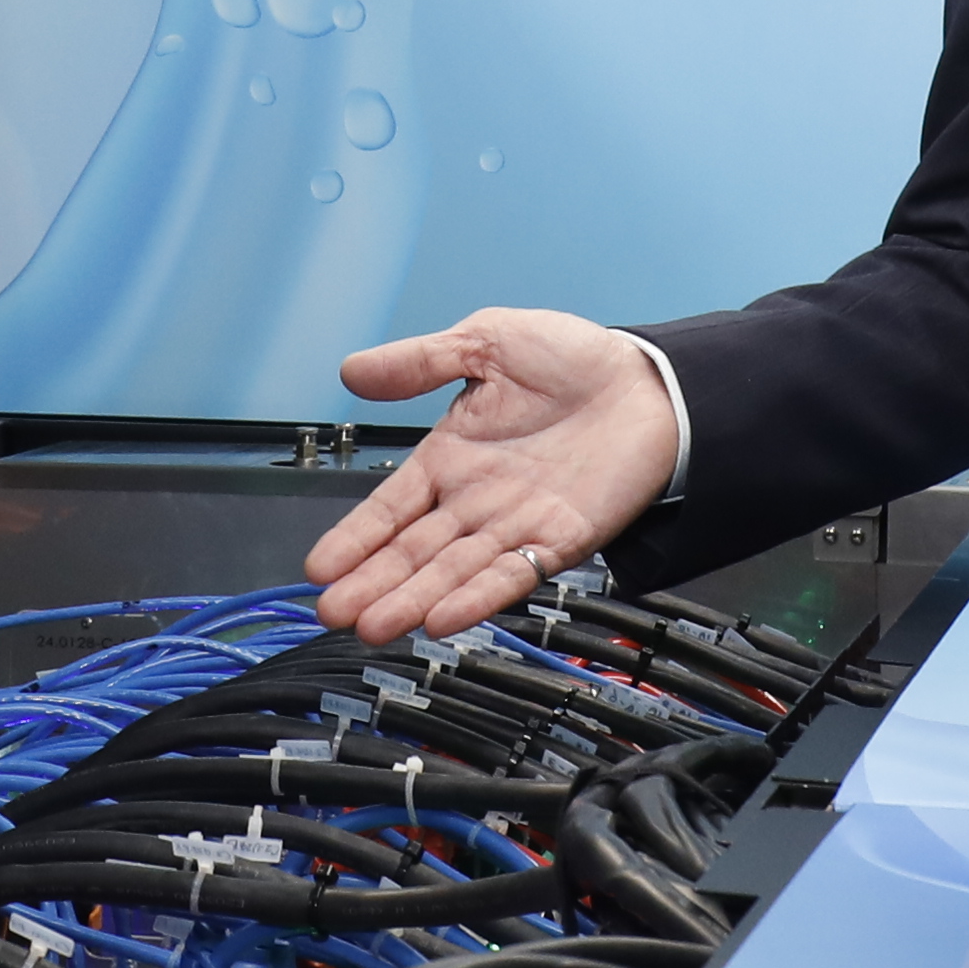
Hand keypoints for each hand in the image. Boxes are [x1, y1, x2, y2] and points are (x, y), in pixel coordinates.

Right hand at [303, 308, 684, 640]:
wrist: (649, 377)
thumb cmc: (572, 358)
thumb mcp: (485, 341)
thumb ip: (421, 361)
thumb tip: (351, 371)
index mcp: (451, 456)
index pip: (390, 507)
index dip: (355, 537)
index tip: (319, 568)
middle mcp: (476, 499)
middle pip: (414, 551)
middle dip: (372, 583)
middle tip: (332, 613)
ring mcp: (516, 524)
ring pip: (454, 571)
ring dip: (414, 599)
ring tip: (374, 626)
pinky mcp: (562, 539)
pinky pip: (514, 574)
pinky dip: (479, 597)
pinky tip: (443, 619)